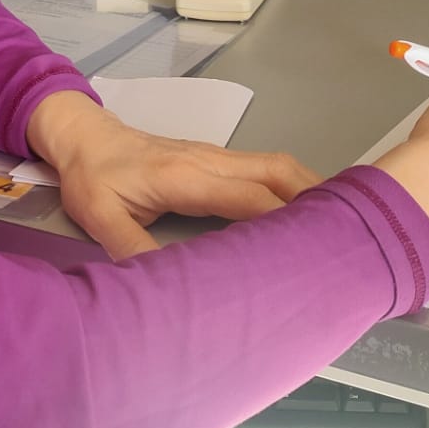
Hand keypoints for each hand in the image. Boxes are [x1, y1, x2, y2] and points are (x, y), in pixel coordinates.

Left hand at [26, 91, 320, 260]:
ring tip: (336, 227)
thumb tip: (168, 291)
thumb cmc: (92, 176)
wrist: (83, 136)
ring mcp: (216, 156)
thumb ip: (132, 250)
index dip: (286, 222)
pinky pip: (264, 168)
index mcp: (187, 177)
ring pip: (277, 166)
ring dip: (308, 191)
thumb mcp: (99, 217)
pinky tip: (301, 213)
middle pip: (278, 173)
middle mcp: (211, 161)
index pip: (251, 198)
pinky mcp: (215, 159)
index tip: (315, 251)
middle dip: (315, 202)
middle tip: (345, 237)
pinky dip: (291, 187)